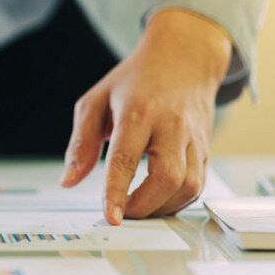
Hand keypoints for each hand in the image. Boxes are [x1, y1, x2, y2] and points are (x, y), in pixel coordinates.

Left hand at [60, 9, 231, 223]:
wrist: (184, 58)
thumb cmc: (135, 81)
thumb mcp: (96, 101)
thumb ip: (81, 143)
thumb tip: (69, 180)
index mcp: (138, 111)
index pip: (126, 158)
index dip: (117, 191)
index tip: (110, 217)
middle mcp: (171, 125)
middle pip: (166, 177)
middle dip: (143, 206)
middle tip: (122, 213)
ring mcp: (194, 138)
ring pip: (188, 186)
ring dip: (162, 208)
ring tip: (138, 208)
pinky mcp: (206, 148)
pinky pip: (198, 186)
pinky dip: (177, 202)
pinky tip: (157, 201)